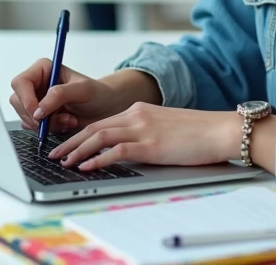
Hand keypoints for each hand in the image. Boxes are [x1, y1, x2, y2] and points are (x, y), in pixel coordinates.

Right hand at [8, 59, 130, 133]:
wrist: (106, 108)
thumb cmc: (98, 93)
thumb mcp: (82, 90)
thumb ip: (59, 95)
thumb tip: (38, 109)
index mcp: (43, 70)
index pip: (20, 82)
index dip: (25, 99)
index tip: (39, 113)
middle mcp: (37, 84)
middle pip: (18, 102)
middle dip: (37, 116)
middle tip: (58, 120)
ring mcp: (37, 101)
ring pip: (25, 117)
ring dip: (46, 125)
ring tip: (68, 120)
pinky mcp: (40, 116)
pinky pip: (33, 127)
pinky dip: (48, 130)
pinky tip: (65, 124)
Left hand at [47, 104, 243, 170]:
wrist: (220, 130)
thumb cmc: (198, 132)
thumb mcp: (164, 127)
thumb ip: (144, 132)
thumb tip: (126, 149)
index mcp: (139, 110)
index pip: (101, 121)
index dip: (79, 134)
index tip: (65, 144)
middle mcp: (137, 115)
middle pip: (94, 127)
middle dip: (70, 141)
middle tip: (54, 153)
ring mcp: (143, 128)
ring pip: (99, 136)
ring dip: (77, 150)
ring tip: (63, 161)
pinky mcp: (151, 144)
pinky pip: (116, 150)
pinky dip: (97, 158)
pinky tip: (86, 166)